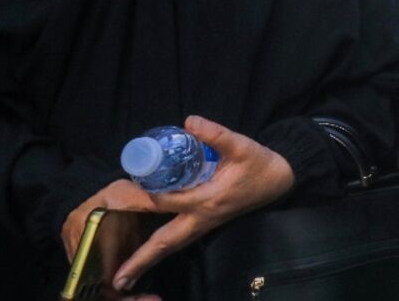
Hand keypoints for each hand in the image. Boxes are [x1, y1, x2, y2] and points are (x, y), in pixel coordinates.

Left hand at [62, 115, 293, 292]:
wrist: (281, 179)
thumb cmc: (260, 163)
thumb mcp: (242, 145)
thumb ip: (216, 134)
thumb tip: (189, 121)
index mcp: (208, 199)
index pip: (168, 201)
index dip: (144, 197)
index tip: (120, 195)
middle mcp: (203, 218)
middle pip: (166, 242)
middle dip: (142, 259)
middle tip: (117, 279)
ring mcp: (205, 224)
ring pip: (172, 245)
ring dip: (148, 260)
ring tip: (124, 278)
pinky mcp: (207, 222)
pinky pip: (179, 240)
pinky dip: (161, 249)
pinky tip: (147, 255)